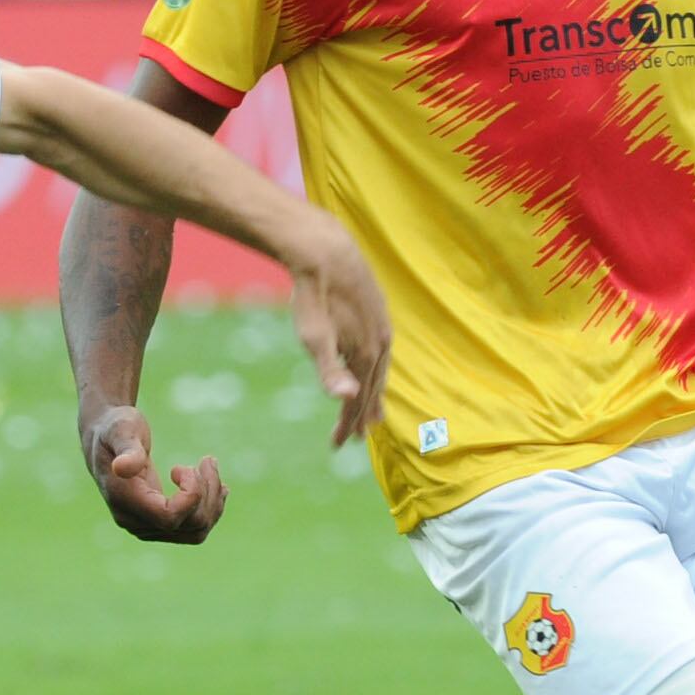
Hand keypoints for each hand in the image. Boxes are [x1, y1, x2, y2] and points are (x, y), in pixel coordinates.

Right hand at [84, 403, 227, 542]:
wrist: (105, 439)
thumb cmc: (115, 429)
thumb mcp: (120, 431)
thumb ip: (126, 450)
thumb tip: (122, 467)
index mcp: (124, 501)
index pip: (170, 518)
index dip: (191, 495)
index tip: (184, 466)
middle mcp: (134, 521)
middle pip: (190, 524)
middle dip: (208, 492)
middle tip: (207, 460)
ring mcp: (146, 527)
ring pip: (197, 530)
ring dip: (213, 501)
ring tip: (211, 468)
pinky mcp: (158, 524)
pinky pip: (194, 529)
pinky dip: (211, 508)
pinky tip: (218, 487)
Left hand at [284, 220, 391, 448]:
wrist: (324, 249)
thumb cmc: (315, 295)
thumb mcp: (314, 337)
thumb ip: (330, 371)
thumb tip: (347, 399)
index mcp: (367, 354)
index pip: (358, 400)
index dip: (347, 424)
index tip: (337, 445)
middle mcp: (381, 342)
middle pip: (372, 388)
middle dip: (362, 414)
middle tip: (354, 437)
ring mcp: (381, 325)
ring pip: (379, 369)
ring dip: (372, 392)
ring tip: (370, 410)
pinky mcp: (376, 310)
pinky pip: (378, 350)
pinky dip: (373, 367)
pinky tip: (367, 364)